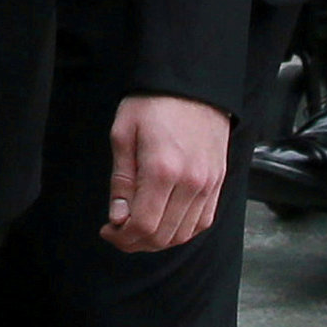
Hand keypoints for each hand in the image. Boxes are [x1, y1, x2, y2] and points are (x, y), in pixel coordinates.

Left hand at [104, 94, 230, 250]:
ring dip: (158, 240)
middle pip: (163, 235)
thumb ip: (121, 181)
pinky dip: (182, 230)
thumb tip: (118, 218)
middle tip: (118, 232)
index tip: (108, 230)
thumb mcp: (124, 134)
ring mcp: (209, 184)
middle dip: (136, 242)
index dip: (121, 236)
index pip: (144, 225)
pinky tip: (164, 222)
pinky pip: (203, 221)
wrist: (193, 84)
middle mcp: (191, 182)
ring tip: (138, 228)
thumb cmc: (153, 103)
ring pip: (184, 234)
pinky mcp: (219, 182)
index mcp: (162, 169)